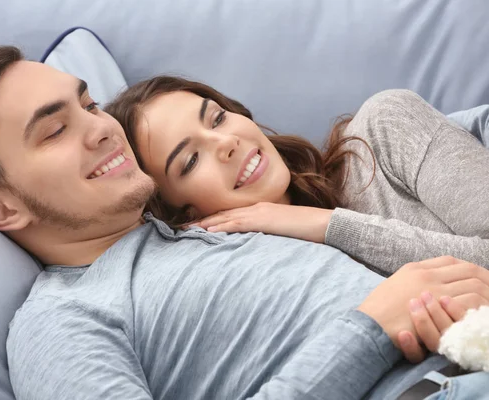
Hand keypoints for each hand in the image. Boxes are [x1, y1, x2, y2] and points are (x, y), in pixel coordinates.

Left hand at [193, 203, 332, 242]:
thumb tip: (254, 245)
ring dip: (205, 224)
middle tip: (181, 228)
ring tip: (187, 230)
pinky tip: (208, 232)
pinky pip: (238, 224)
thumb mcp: (282, 231)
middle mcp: (256, 209)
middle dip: (201, 221)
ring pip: (225, 218)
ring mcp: (259, 213)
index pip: (229, 215)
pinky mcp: (264, 221)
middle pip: (222, 214)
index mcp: (259, 210)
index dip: (210, 220)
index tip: (194, 226)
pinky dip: (221, 227)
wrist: (324, 224)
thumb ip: (267, 235)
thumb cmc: (306, 230)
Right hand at [357, 256, 488, 350]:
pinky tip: (482, 313)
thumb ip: (412, 281)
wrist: (370, 324)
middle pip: (468, 270)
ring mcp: (436, 291)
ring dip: (487, 293)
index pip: (451, 261)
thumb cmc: (377, 310)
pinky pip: (470, 300)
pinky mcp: (441, 308)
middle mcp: (428, 276)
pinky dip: (481, 305)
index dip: (469, 268)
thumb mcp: (393, 285)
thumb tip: (429, 284)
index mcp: (416, 269)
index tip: (477, 277)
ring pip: (474, 284)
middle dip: (485, 278)